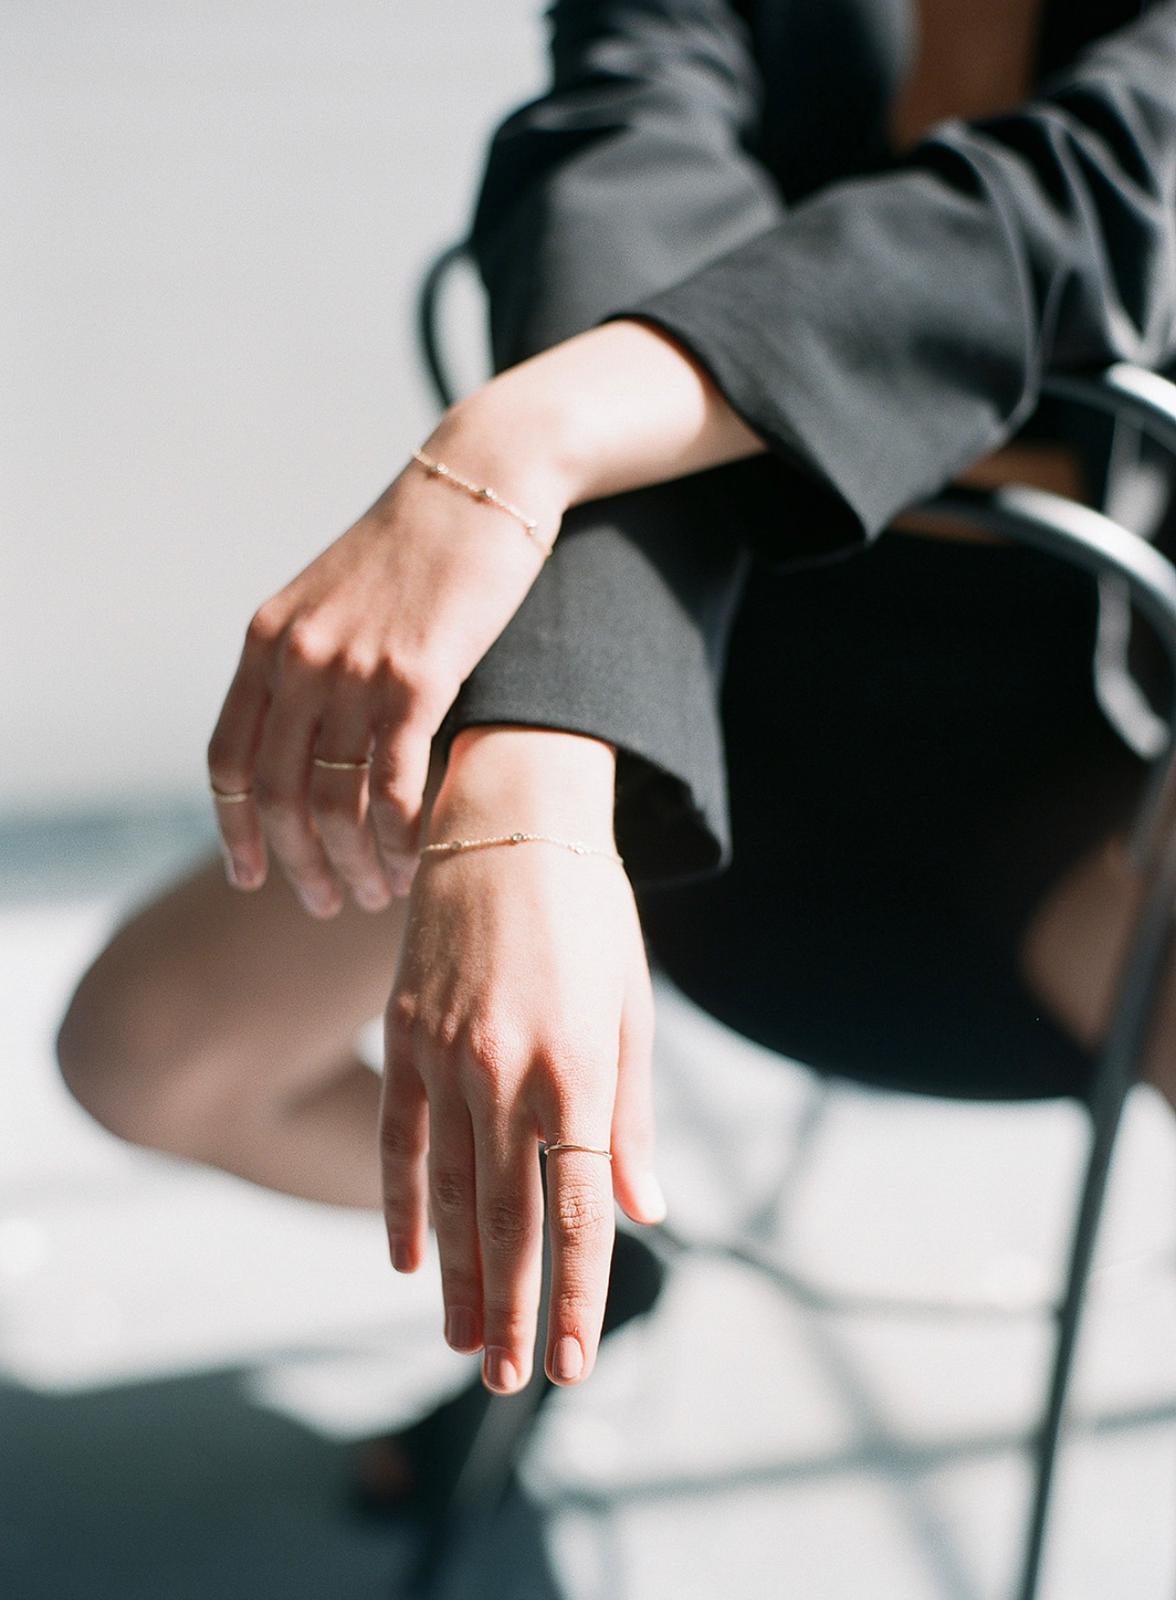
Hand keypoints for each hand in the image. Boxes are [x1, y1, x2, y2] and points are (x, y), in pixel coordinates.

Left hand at [206, 410, 568, 917]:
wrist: (481, 483)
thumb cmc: (419, 550)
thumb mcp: (336, 600)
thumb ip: (308, 662)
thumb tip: (306, 741)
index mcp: (267, 641)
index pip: (229, 761)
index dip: (235, 831)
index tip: (250, 876)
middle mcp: (297, 657)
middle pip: (278, 796)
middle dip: (298, 865)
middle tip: (326, 903)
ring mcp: (353, 667)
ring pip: (334, 802)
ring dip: (354, 864)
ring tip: (377, 893)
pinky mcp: (417, 676)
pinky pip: (393, 786)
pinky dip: (400, 837)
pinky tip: (416, 858)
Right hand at [378, 726, 666, 1392]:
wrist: (510, 824)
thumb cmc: (591, 918)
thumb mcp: (632, 1010)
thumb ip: (631, 1117)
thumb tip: (646, 1210)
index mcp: (580, 1070)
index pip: (577, 1210)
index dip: (576, 1292)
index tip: (571, 1363)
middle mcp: (508, 1073)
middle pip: (507, 1219)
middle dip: (511, 1309)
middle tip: (507, 1382)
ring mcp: (446, 1056)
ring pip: (447, 1193)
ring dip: (456, 1276)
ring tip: (460, 1341)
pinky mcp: (404, 1035)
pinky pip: (400, 1137)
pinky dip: (400, 1205)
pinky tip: (405, 1260)